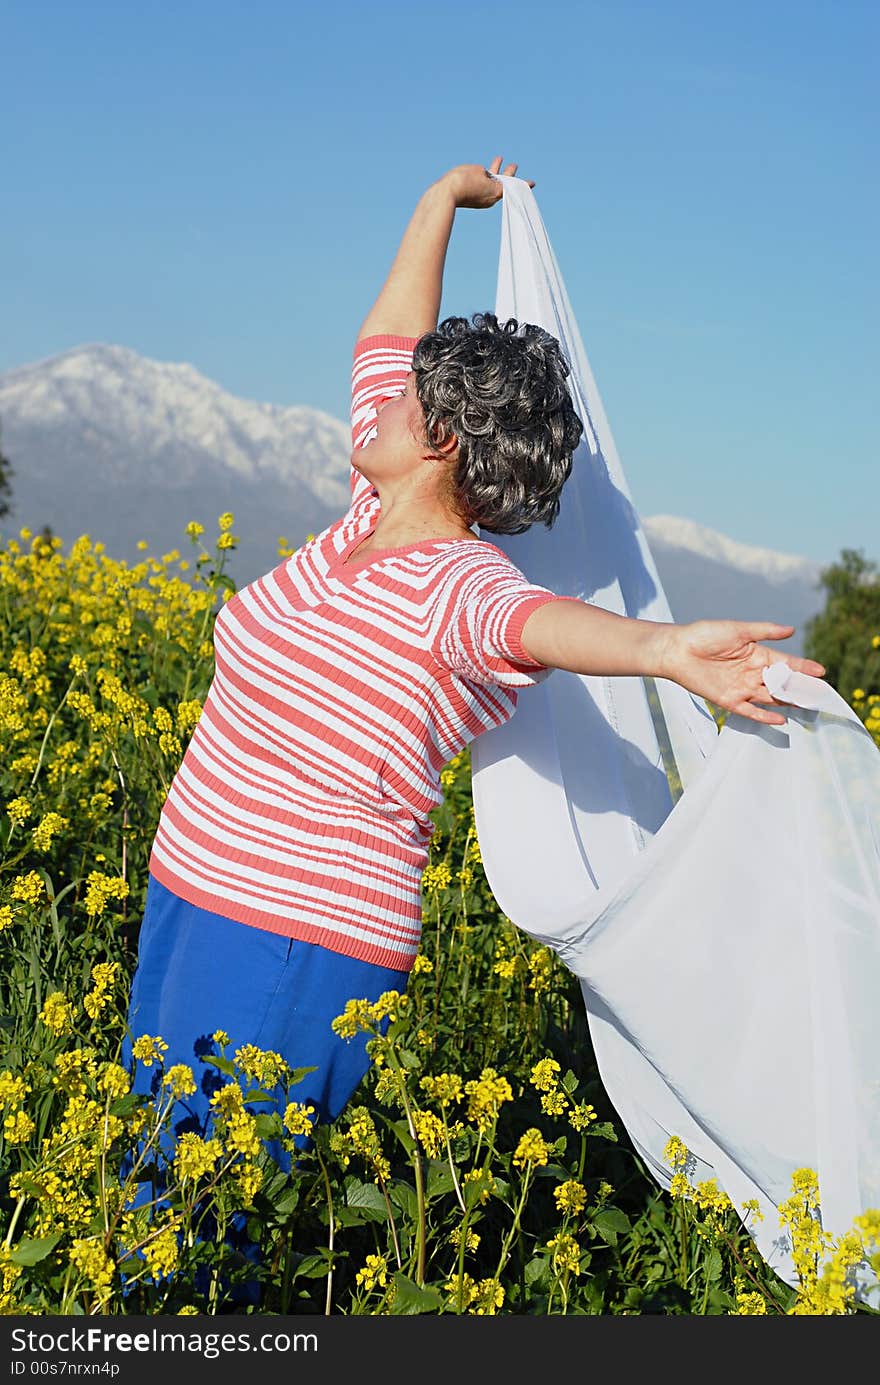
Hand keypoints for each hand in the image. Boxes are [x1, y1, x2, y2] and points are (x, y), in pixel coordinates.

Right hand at [440, 155, 534, 209]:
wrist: (445, 193)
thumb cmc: (463, 182)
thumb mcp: (478, 173)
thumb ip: (485, 174)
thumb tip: (483, 178)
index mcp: (496, 191)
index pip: (513, 185)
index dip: (522, 183)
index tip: (532, 183)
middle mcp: (490, 198)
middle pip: (503, 183)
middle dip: (508, 172)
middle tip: (514, 164)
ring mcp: (481, 199)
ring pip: (492, 183)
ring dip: (496, 172)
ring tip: (499, 160)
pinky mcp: (471, 198)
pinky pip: (482, 186)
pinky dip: (486, 177)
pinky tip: (483, 170)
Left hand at [662, 620, 825, 726]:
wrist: (677, 650)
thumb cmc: (705, 635)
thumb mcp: (738, 630)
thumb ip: (764, 631)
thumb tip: (792, 629)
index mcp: (757, 654)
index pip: (786, 663)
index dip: (803, 668)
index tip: (821, 673)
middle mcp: (753, 673)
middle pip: (782, 683)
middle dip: (801, 688)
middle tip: (820, 694)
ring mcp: (742, 688)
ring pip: (770, 697)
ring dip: (788, 702)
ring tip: (807, 706)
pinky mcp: (728, 700)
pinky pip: (750, 711)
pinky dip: (765, 716)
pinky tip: (781, 719)